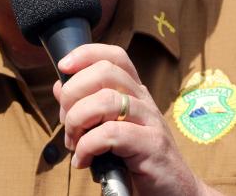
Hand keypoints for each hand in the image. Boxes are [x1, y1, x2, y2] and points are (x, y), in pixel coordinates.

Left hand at [55, 44, 219, 195]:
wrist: (176, 191)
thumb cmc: (139, 160)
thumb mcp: (110, 128)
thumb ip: (86, 107)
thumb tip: (59, 86)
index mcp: (134, 92)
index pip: (114, 56)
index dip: (85, 54)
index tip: (63, 67)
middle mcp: (143, 101)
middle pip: (104, 71)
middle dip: (73, 92)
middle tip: (67, 122)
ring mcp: (150, 121)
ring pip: (105, 100)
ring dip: (78, 121)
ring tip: (74, 143)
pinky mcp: (151, 145)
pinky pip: (111, 134)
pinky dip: (88, 146)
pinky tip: (83, 161)